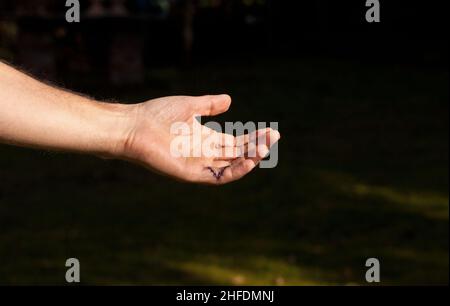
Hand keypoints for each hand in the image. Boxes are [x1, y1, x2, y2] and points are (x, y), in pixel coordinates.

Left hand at [119, 95, 279, 184]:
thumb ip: (209, 104)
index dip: (253, 138)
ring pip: (230, 166)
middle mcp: (204, 153)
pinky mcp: (191, 174)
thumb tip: (230, 100)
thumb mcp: (190, 105)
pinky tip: (248, 160)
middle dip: (256, 147)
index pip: (235, 142)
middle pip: (236, 153)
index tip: (270, 130)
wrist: (134, 125)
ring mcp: (198, 164)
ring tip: (266, 148)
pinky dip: (234, 171)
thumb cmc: (156, 114)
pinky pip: (217, 177)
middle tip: (274, 136)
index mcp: (204, 138)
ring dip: (249, 159)